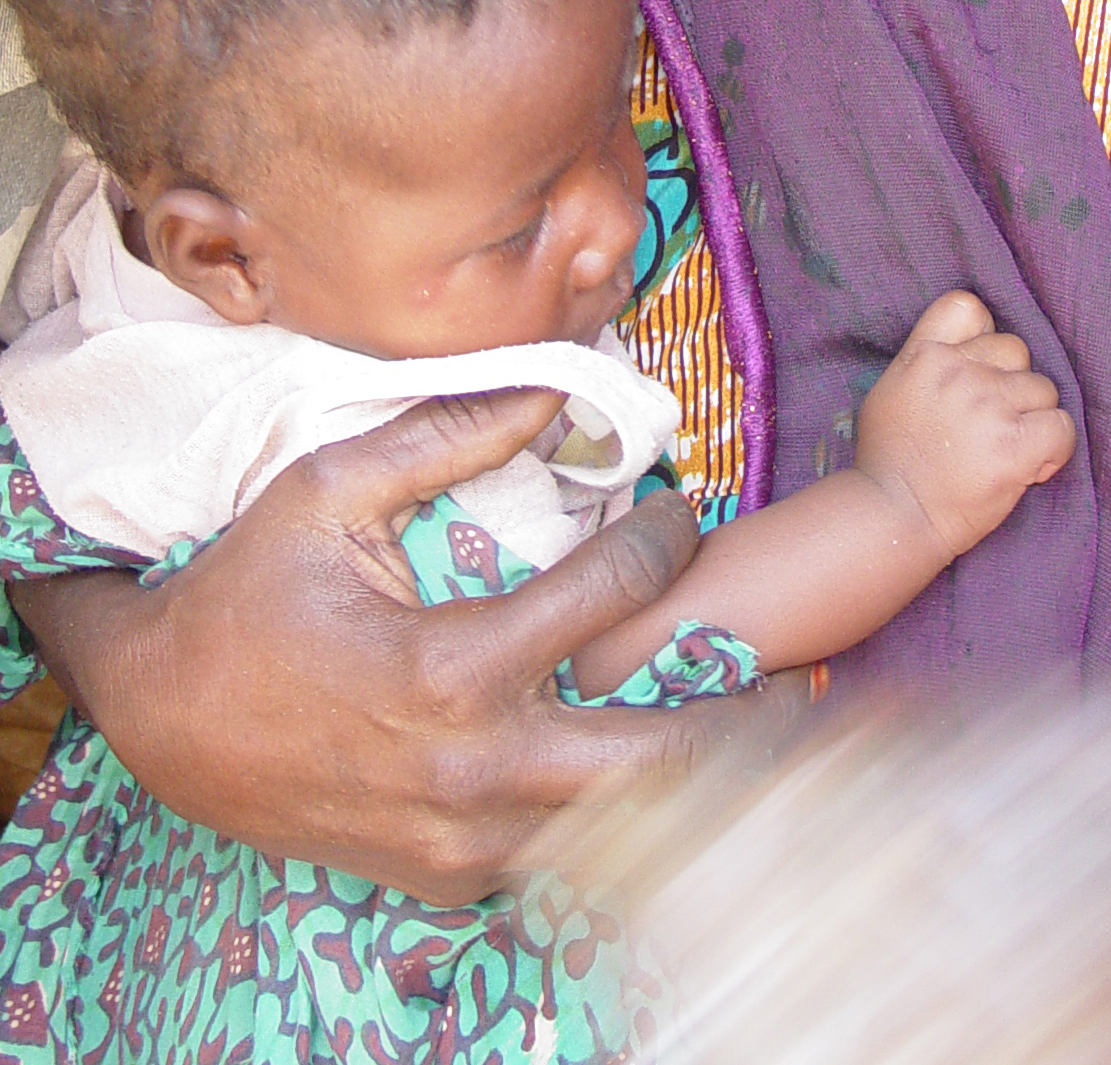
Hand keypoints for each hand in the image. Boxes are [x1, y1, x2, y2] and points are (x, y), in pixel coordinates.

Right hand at [13, 388, 809, 903]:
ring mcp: (463, 837)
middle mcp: (472, 768)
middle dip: (738, 711)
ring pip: (625, 827)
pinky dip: (624, 822)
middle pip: (657, 755)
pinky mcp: (447, 873)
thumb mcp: (327, 490)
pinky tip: (664, 775)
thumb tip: (555, 390)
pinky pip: (566, 857)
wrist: (163, 720)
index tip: (682, 502)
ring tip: (756, 724)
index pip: (610, 597)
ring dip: (697, 776)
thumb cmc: (245, 594)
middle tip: (794, 665)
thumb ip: (447, 435)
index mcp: (450, 667)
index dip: (664, 536)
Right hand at [854, 290, 1075, 559]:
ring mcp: (988, 404)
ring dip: (1033, 418)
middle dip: (1012, 385)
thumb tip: (968, 352)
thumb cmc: (890, 461)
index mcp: (925, 354)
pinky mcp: (1014, 444)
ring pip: (1043, 389)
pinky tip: (1032, 465)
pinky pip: (1062, 427)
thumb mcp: (892, 390)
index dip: (984, 334)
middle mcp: (958, 371)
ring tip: (1007, 449)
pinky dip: (1055, 448)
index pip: (968, 308)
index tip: (981, 367)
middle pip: (1016, 350)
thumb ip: (927, 362)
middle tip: (992, 424)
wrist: (892, 516)